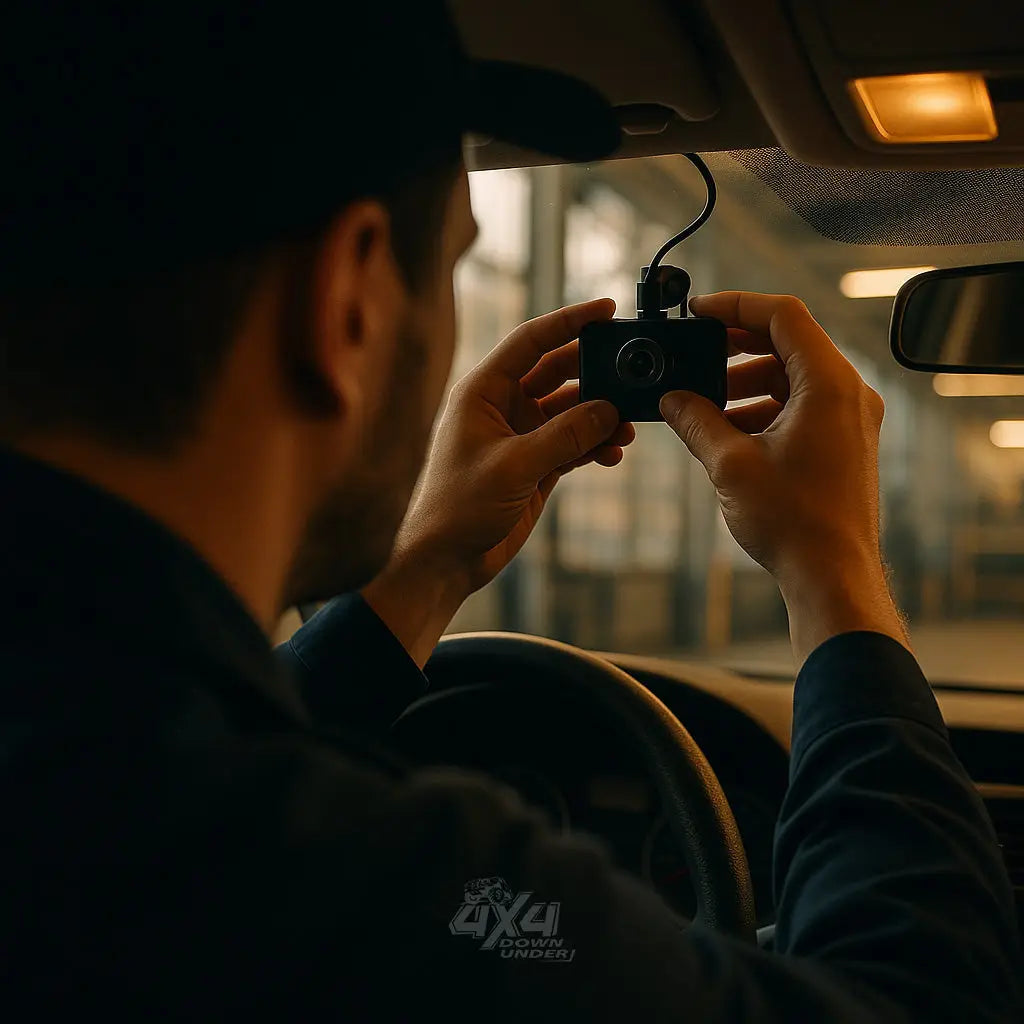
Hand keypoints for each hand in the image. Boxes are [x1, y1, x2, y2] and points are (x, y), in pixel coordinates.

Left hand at [362, 298, 634, 666]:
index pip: (531, 341)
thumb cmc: (457, 507)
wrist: (445, 560)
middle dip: (595, 372)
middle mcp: (502, 406)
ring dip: (600, 415)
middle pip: (557, 372)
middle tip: (632, 372)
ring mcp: (520, 435)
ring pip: (571, 410)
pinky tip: (615, 452)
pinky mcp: (534, 465)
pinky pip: (573, 443)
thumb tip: (608, 410)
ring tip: (628, 426)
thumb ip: (564, 435)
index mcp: (483, 391)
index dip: (569, 322)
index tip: (607, 309)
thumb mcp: (514, 466)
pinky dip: (595, 445)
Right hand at [659, 291, 907, 664]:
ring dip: (745, 382)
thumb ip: (696, 420)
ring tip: (702, 402)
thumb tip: (672, 399)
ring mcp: (849, 418)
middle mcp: (848, 393)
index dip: (735, 304)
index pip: (783, 314)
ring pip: (792, 376)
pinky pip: (800, 405)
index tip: (698, 312)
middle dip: (735, 347)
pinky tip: (726, 429)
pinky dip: (763, 407)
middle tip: (694, 355)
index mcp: (828, 384)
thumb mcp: (729, 463)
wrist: (832, 576)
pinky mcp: (843, 442)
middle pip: (788, 343)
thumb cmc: (794, 523)